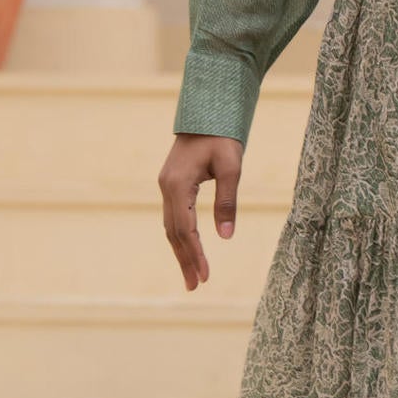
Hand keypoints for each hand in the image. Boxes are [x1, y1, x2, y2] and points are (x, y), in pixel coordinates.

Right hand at [159, 134, 242, 288]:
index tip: (205, 277)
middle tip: (195, 286)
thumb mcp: (231, 167)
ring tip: (192, 276)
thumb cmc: (222, 136)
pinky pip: (173, 217)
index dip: (195, 255)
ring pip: (171, 227)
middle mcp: (166, 188)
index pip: (185, 229)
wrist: (207, 111)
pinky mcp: (171, 184)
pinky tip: (188, 249)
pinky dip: (180, 236)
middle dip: (185, 260)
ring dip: (181, 252)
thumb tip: (226, 236)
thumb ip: (227, 201)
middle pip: (174, 233)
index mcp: (178, 184)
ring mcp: (166, 186)